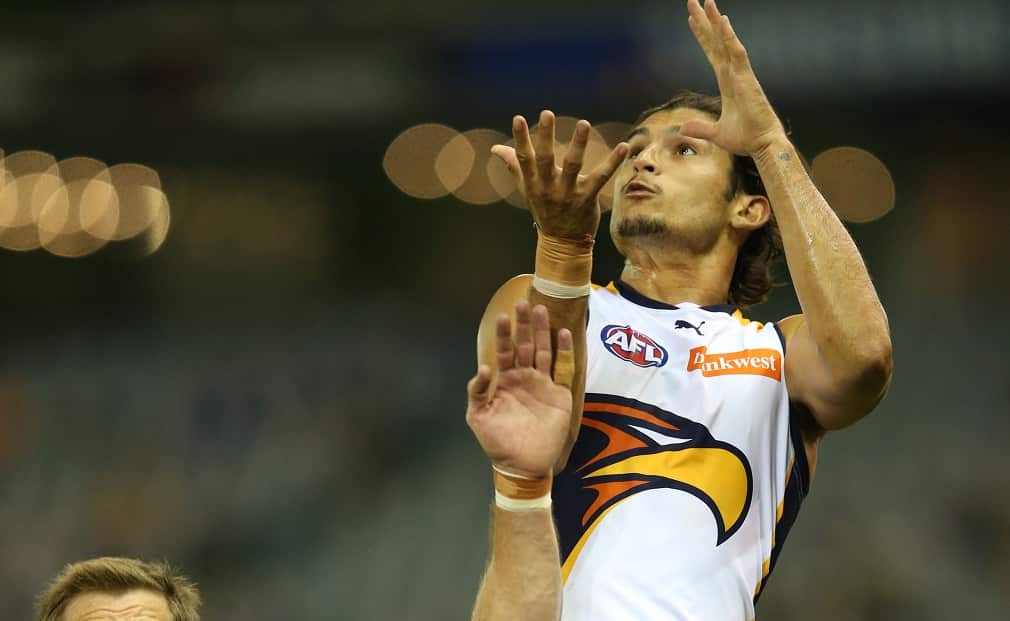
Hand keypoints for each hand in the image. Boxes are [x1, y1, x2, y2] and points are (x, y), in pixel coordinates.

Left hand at [466, 300, 574, 477]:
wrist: (523, 465)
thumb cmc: (498, 442)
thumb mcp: (478, 417)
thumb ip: (477, 392)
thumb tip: (483, 368)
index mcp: (505, 381)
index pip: (504, 352)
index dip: (503, 335)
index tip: (503, 316)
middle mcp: (524, 377)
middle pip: (525, 345)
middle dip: (524, 325)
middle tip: (524, 302)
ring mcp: (543, 384)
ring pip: (544, 351)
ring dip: (543, 331)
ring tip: (542, 309)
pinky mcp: (560, 394)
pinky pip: (563, 368)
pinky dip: (564, 351)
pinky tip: (564, 333)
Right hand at [491, 111, 627, 239]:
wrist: (562, 243)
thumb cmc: (544, 210)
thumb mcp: (527, 189)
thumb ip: (513, 166)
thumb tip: (495, 148)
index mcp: (533, 183)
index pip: (524, 158)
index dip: (520, 138)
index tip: (518, 118)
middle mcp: (548, 187)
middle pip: (545, 159)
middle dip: (545, 136)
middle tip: (546, 113)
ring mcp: (568, 193)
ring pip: (573, 165)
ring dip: (578, 144)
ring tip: (583, 123)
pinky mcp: (588, 198)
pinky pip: (601, 177)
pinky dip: (613, 162)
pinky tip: (624, 146)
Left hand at [681, 0, 788, 157]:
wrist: (762, 145)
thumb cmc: (746, 139)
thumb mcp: (716, 134)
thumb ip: (700, 128)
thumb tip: (683, 128)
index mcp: (727, 83)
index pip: (712, 53)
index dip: (703, 36)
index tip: (693, 20)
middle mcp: (733, 73)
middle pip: (716, 42)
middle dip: (705, 22)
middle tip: (693, 1)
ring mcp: (741, 74)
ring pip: (726, 41)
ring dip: (716, 21)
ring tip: (706, 1)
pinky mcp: (747, 78)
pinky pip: (736, 52)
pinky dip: (729, 36)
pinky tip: (722, 19)